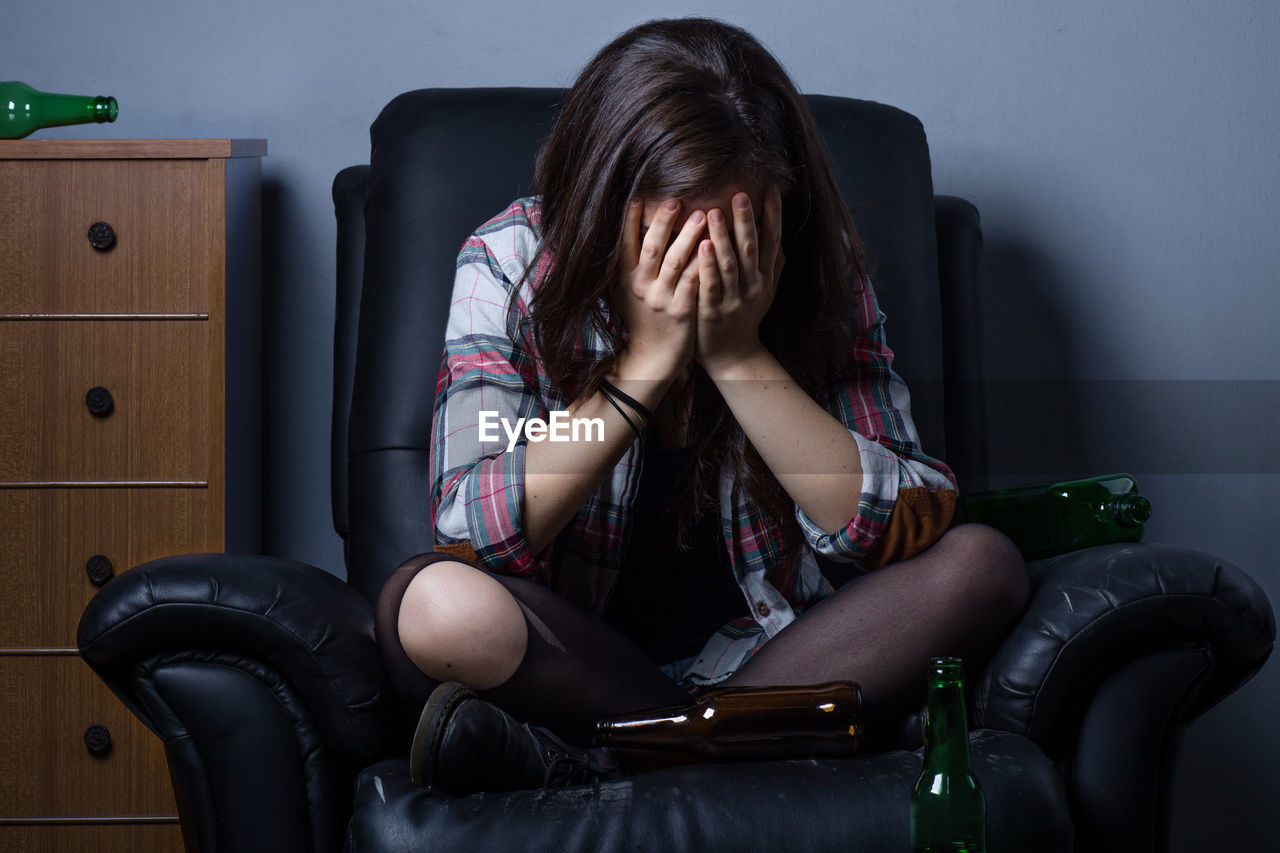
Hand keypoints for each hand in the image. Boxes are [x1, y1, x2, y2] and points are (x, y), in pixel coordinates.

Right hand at [616, 197, 704, 380]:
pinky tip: (715, 247)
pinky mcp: (681, 311)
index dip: (630, 220)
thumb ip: (628, 264)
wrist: (653, 357)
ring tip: (703, 214)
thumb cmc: (643, 319)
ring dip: (689, 236)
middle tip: (675, 199)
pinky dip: (703, 263)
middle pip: (651, 248)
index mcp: (625, 278)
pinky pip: (694, 282)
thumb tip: (628, 228)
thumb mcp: (626, 292)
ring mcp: (661, 299)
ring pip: (675, 262)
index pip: (625, 243)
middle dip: (663, 222)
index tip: (638, 196)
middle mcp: (640, 286)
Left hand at [694, 186, 784, 374]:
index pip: (772, 240)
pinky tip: (702, 247)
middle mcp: (753, 286)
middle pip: (751, 248)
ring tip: (714, 212)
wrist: (733, 356)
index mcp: (765, 277)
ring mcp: (734, 299)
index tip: (771, 189)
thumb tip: (780, 238)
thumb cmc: (744, 318)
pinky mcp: (714, 312)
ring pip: (730, 264)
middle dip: (746, 220)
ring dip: (723, 237)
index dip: (773, 215)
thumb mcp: (764, 291)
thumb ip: (772, 265)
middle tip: (740, 194)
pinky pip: (711, 286)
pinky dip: (707, 266)